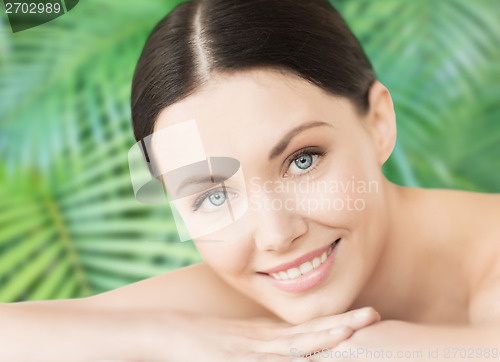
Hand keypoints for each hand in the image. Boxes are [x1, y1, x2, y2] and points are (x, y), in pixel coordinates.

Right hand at [142, 307, 380, 361]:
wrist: (168, 332)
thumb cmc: (200, 341)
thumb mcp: (236, 345)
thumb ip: (261, 348)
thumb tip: (288, 353)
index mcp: (266, 336)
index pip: (308, 331)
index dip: (336, 325)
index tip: (363, 320)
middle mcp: (264, 339)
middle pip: (310, 331)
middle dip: (343, 323)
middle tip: (374, 313)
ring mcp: (251, 348)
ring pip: (295, 342)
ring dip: (325, 335)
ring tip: (353, 327)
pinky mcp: (238, 357)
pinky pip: (271, 359)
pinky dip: (294, 357)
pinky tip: (312, 354)